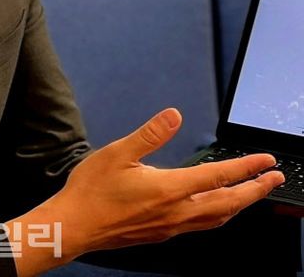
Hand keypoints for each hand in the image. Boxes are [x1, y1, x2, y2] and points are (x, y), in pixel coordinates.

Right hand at [8, 108, 283, 276]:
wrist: (75, 226)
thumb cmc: (93, 190)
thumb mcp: (118, 152)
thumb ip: (150, 134)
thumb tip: (174, 115)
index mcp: (169, 189)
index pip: (218, 176)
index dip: (246, 167)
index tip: (266, 161)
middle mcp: (176, 211)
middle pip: (228, 203)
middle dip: (255, 190)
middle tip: (274, 179)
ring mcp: (170, 226)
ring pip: (217, 219)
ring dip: (240, 205)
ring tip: (251, 195)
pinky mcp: (161, 234)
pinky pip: (201, 226)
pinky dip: (219, 216)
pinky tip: (213, 210)